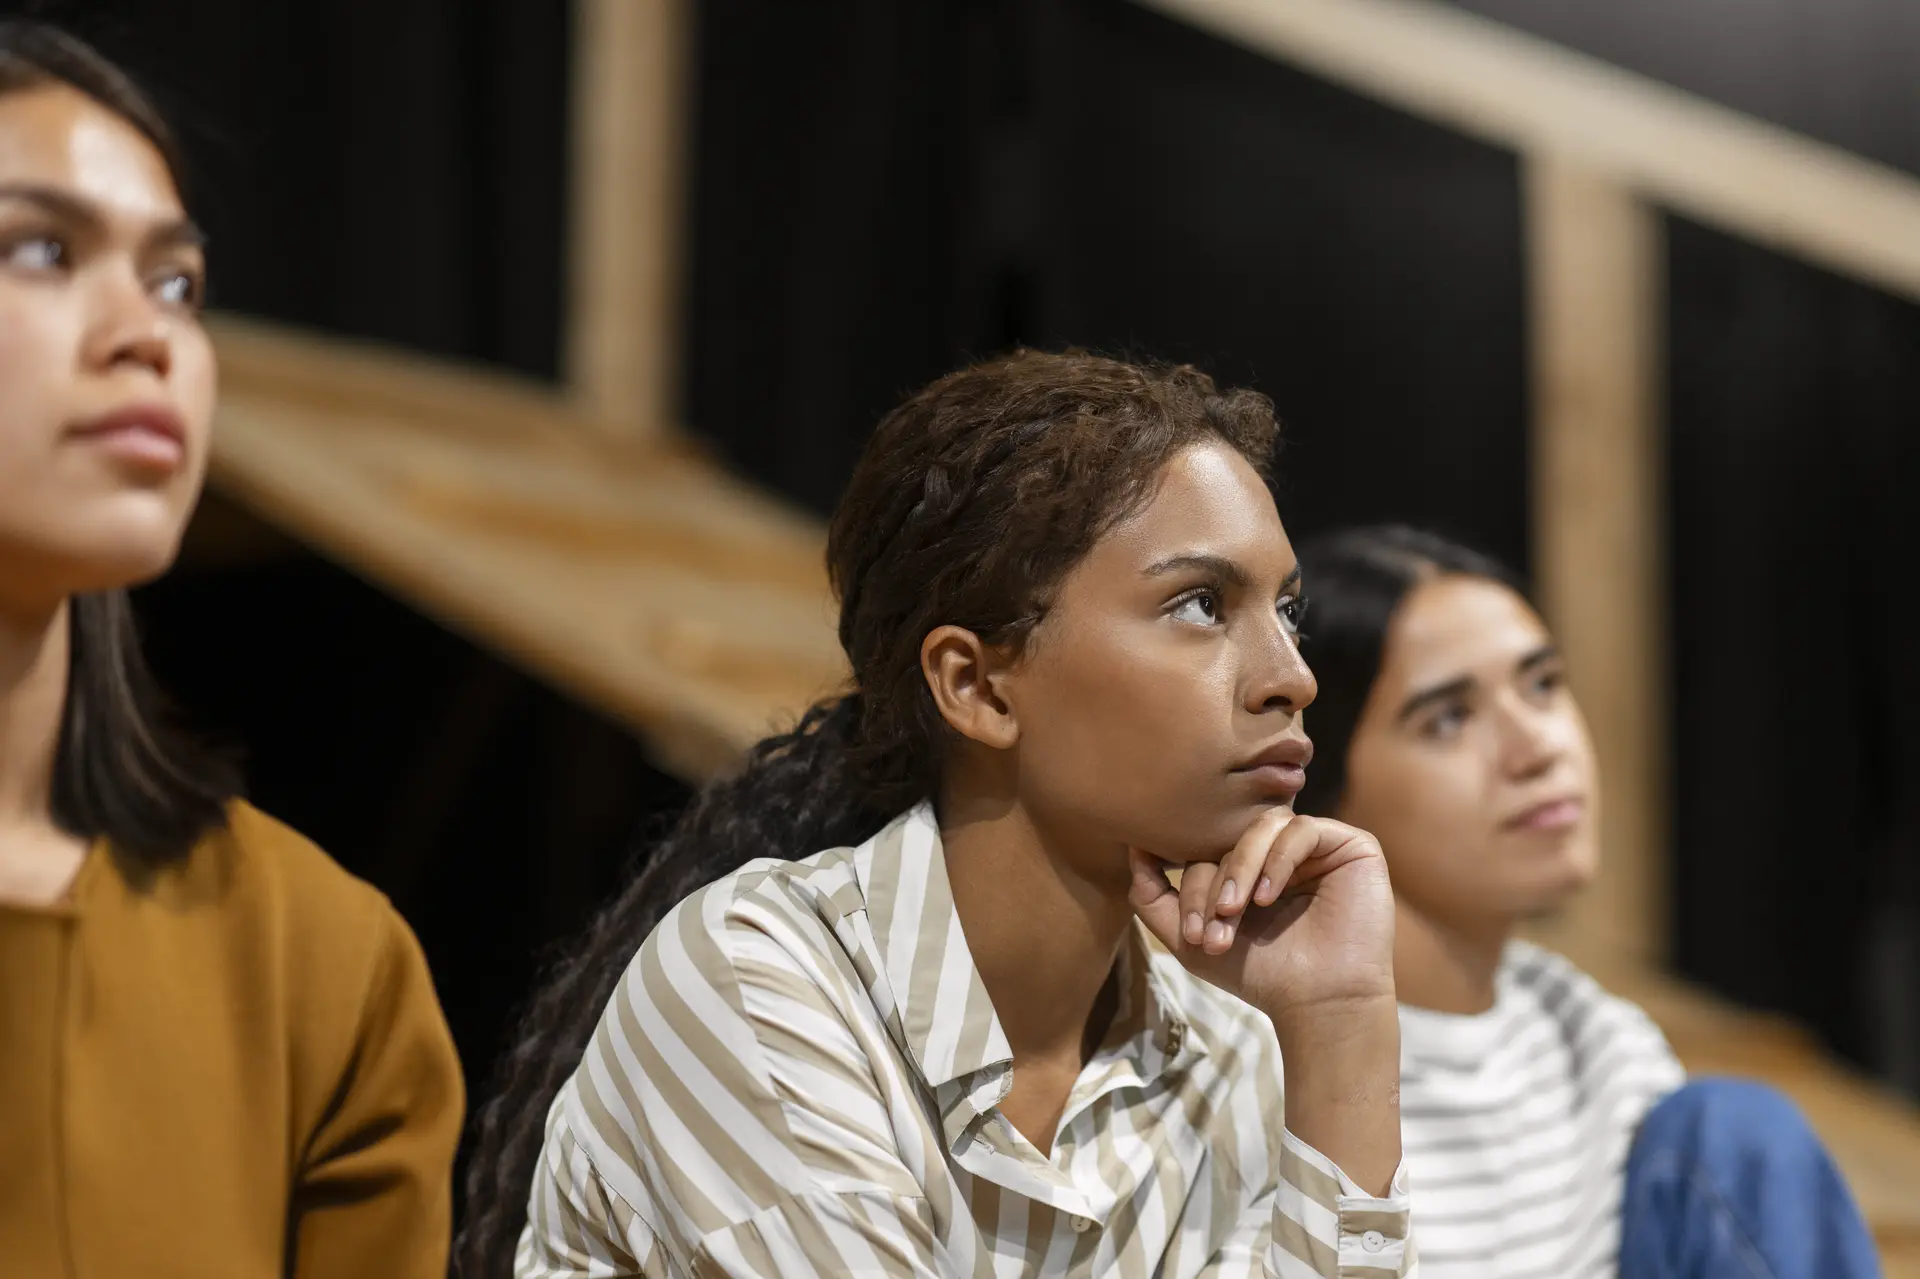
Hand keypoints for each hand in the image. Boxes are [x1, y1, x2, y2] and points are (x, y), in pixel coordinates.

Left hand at [1126, 808, 1396, 1031]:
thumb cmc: (1260, 974)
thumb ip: (1154, 896)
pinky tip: (1268, 898)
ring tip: (1234, 912)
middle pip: (1233, 836)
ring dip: (1240, 869)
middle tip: (1211, 931)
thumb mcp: (1190, 938)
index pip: (1209, 849)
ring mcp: (1317, 845)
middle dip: (1213, 883)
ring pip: (1263, 826)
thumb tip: (1133, 848)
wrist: (1319, 1004)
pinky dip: (1277, 861)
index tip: (1192, 934)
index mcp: (1250, 865)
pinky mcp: (1350, 845)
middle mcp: (1283, 849)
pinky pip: (1302, 830)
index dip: (1193, 884)